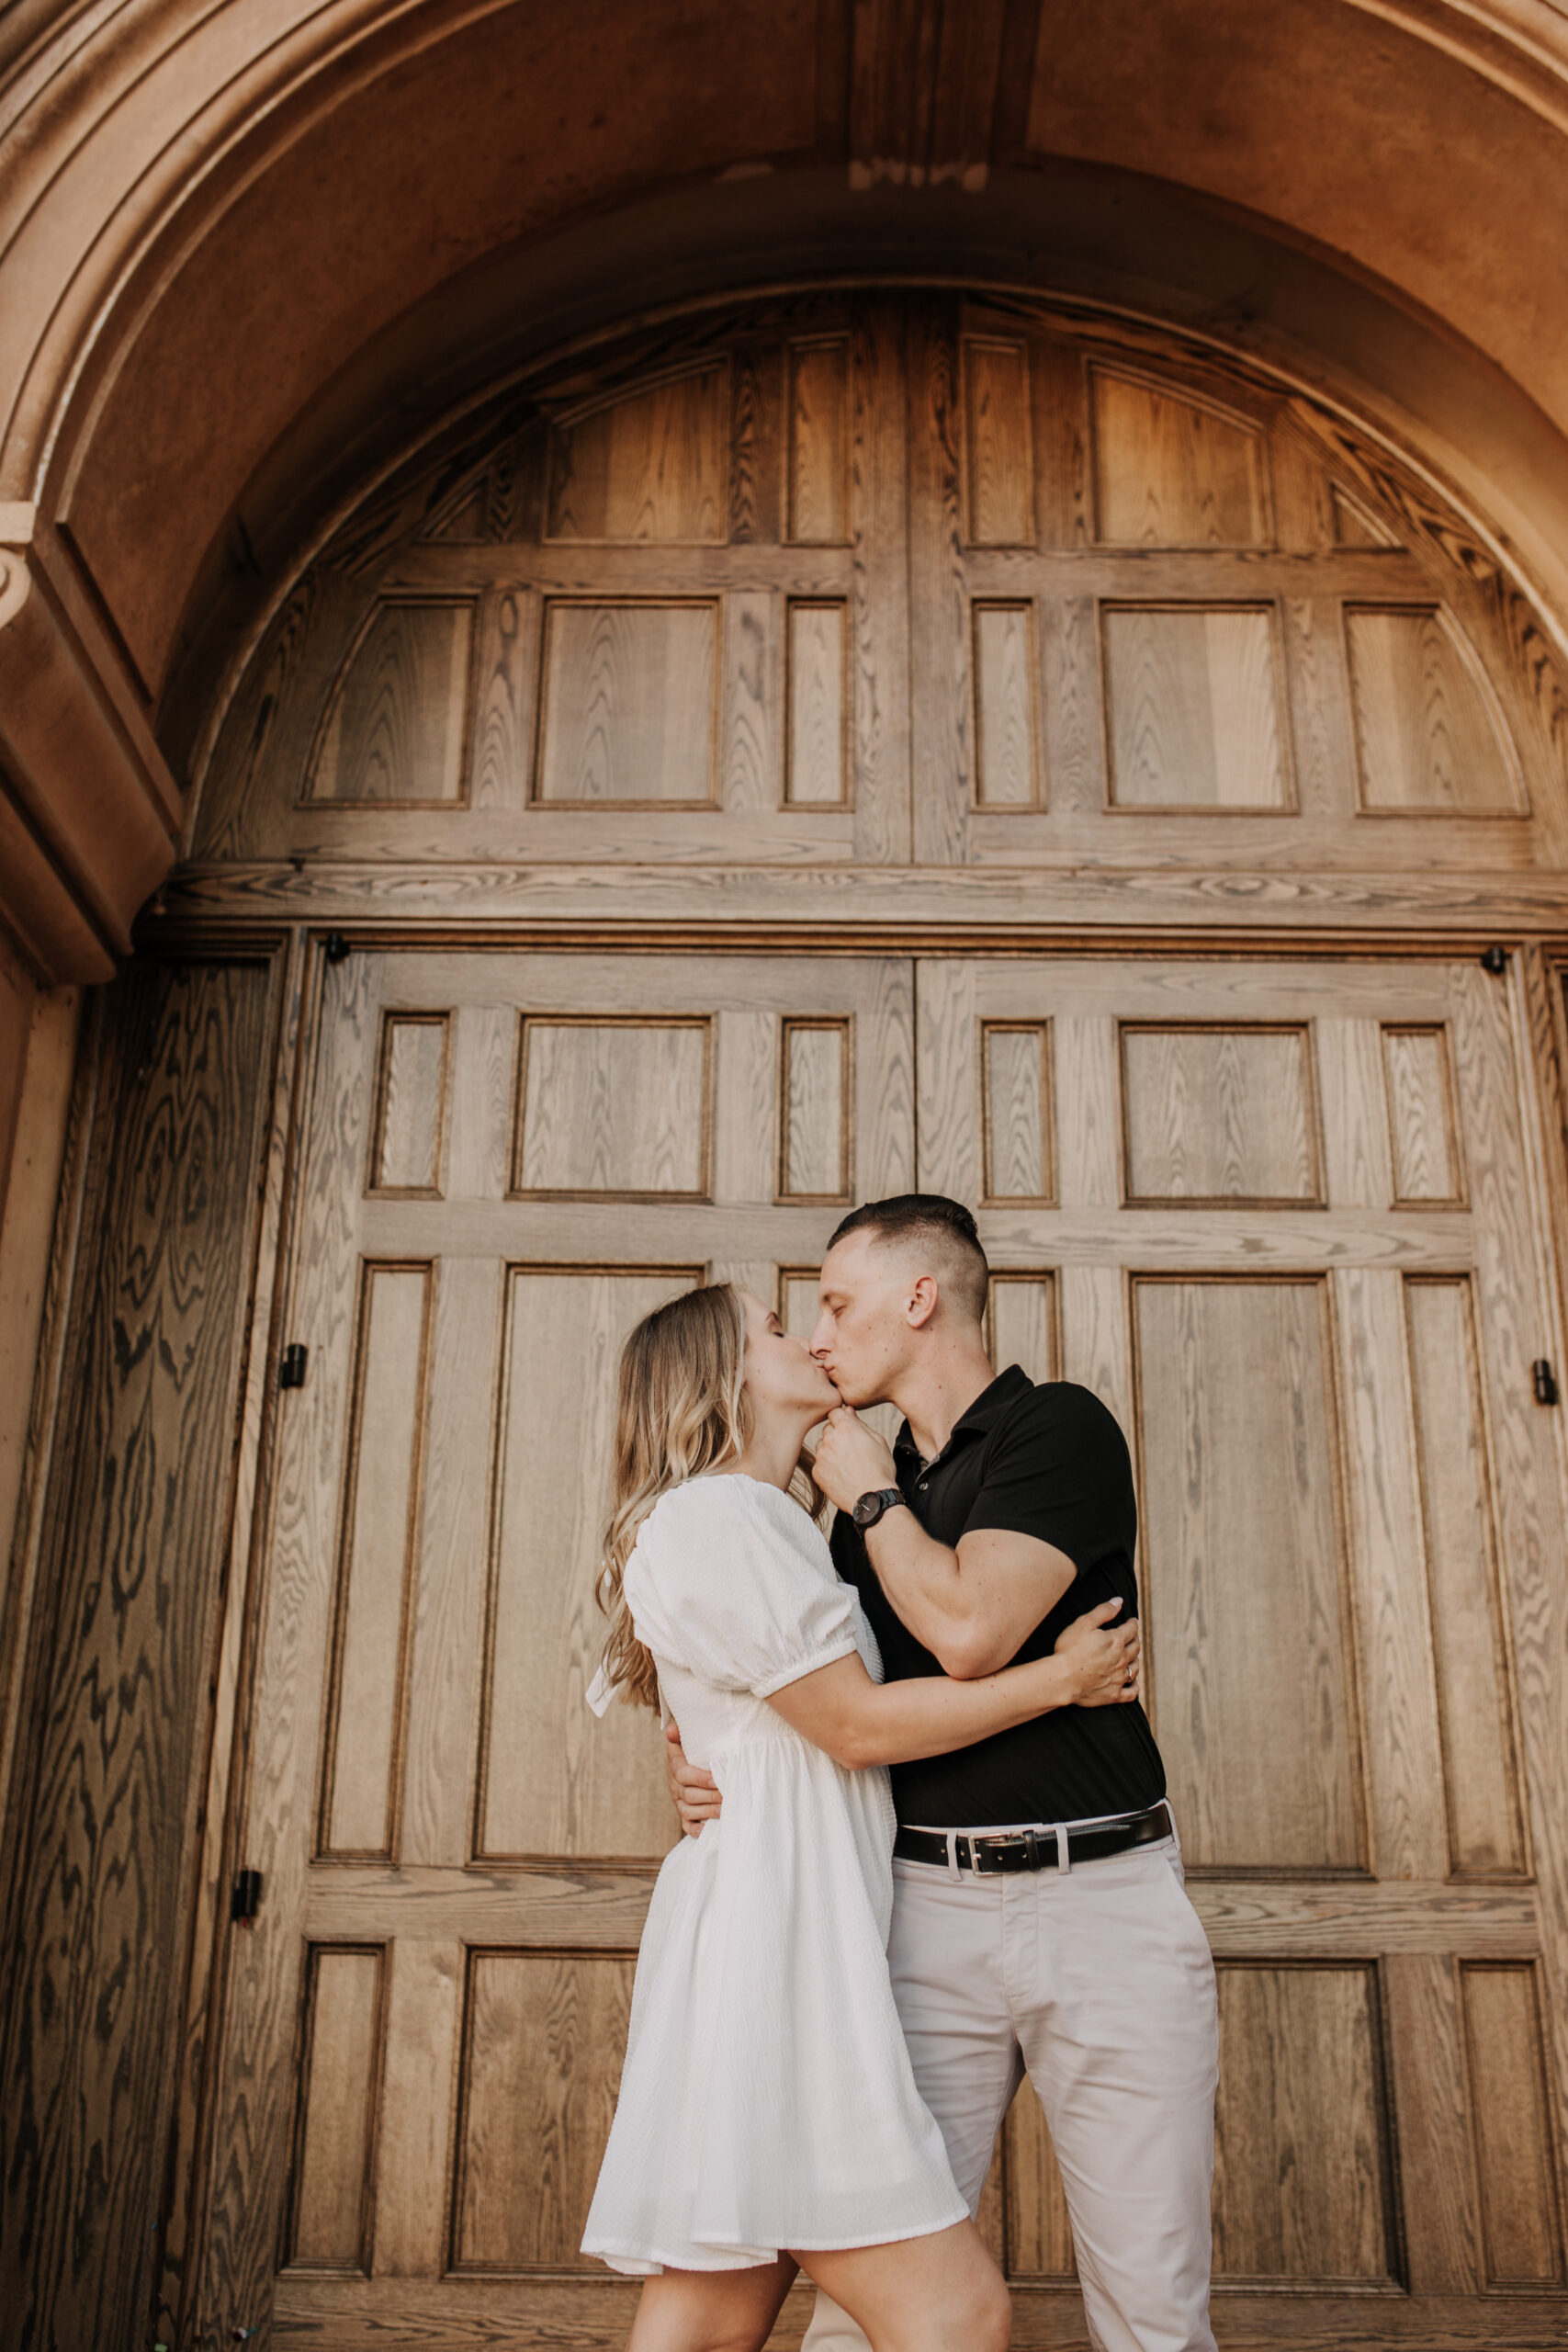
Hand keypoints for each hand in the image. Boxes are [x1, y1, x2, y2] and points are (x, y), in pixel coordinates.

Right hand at [665, 1720, 721, 1838]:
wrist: (692, 1762)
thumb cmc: (695, 1749)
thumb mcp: (689, 1739)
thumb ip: (683, 1733)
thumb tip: (672, 1729)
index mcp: (676, 1766)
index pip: (683, 1774)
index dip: (699, 1778)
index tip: (716, 1779)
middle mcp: (675, 1786)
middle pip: (688, 1795)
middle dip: (709, 1796)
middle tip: (727, 1795)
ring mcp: (679, 1802)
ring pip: (687, 1811)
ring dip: (706, 1812)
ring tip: (724, 1810)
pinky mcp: (684, 1816)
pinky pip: (687, 1826)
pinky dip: (696, 1830)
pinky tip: (709, 1830)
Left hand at [811, 1406, 898, 1513]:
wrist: (871, 1499)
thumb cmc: (880, 1470)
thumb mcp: (878, 1441)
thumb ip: (860, 1423)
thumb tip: (848, 1411)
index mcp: (846, 1428)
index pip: (835, 1412)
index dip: (842, 1419)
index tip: (848, 1429)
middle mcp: (830, 1439)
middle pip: (828, 1429)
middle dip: (837, 1435)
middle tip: (851, 1450)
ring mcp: (821, 1456)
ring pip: (822, 1446)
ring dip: (830, 1450)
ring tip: (847, 1464)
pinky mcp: (816, 1471)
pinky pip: (819, 1463)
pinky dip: (827, 1467)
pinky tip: (841, 1474)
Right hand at [1053, 1600, 1141, 1707]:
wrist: (1062, 1679)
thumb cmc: (1069, 1649)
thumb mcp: (1084, 1623)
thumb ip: (1103, 1611)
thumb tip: (1119, 1601)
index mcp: (1116, 1641)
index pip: (1131, 1629)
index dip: (1133, 1623)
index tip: (1132, 1621)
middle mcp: (1121, 1659)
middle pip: (1135, 1648)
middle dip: (1136, 1640)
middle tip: (1134, 1637)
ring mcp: (1119, 1678)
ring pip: (1135, 1668)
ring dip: (1136, 1660)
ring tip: (1134, 1657)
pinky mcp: (1114, 1695)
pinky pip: (1132, 1692)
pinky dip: (1135, 1686)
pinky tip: (1134, 1683)